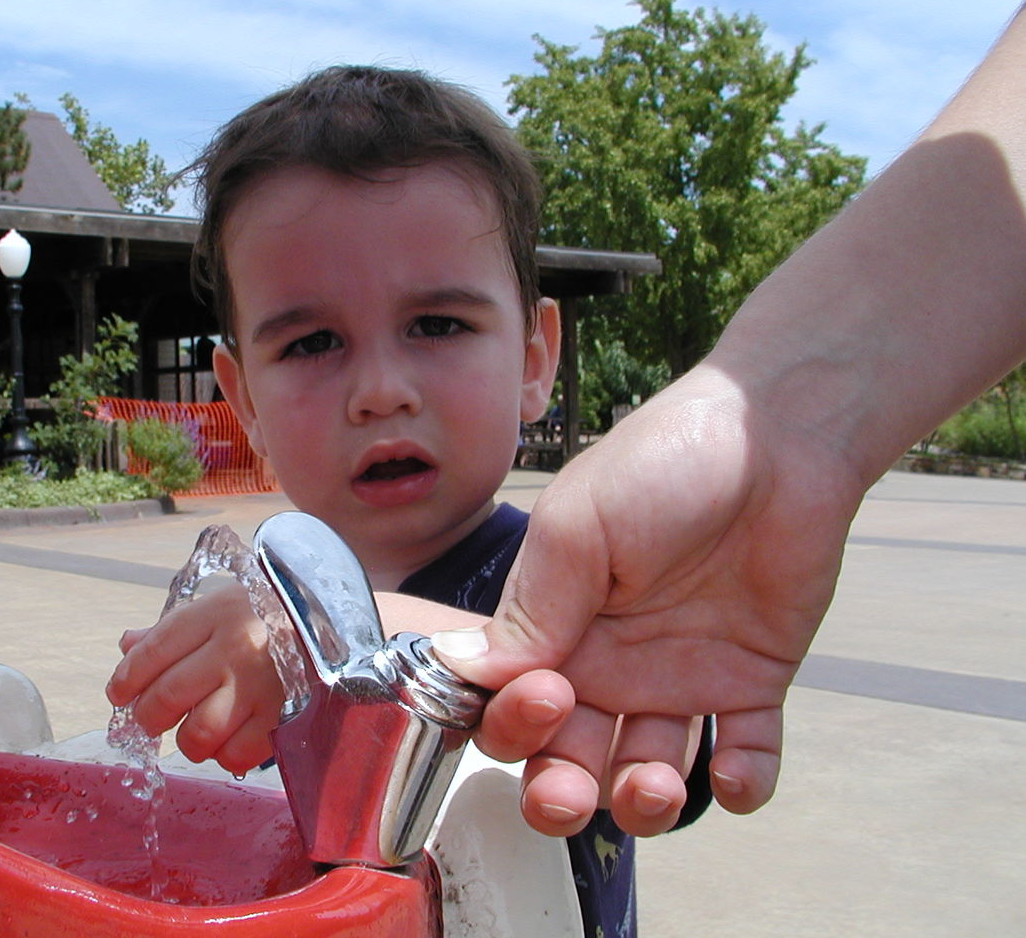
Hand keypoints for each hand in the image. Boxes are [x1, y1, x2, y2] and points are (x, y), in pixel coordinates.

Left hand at [106, 581, 283, 774]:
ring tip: (191, 729)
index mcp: (215, 614)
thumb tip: (127, 647)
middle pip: (167, 697)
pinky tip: (225, 739)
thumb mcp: (217, 606)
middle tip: (150, 717)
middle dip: (147, 716)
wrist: (330, 619)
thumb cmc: (263, 613)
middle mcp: (236, 649)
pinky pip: (236, 755)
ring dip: (185, 739)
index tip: (119, 693)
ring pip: (198, 733)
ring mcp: (260, 686)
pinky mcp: (283, 716)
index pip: (152, 652)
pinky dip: (222, 755)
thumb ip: (171, 630)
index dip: (126, 680)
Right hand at [434, 367, 864, 836]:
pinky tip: (735, 777)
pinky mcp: (750, 682)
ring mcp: (679, 677)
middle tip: (572, 792)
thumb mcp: (579, 527)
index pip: (510, 704)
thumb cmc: (662, 463)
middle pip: (569, 757)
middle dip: (561, 792)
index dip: (513, 725)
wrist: (775, 438)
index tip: (545, 699)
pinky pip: (744, 756)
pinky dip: (741, 783)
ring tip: (657, 784)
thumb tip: (465, 673)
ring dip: (645, 801)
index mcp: (556, 626)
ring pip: (646, 772)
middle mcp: (608, 662)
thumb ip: (532, 608)